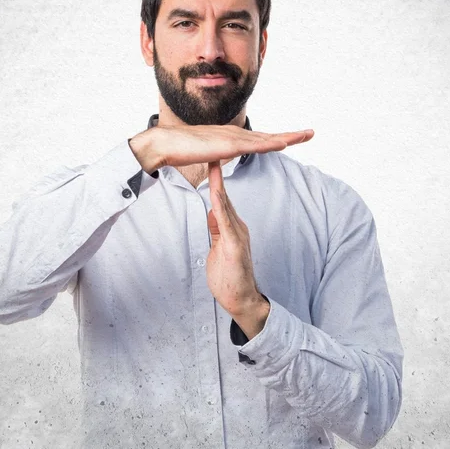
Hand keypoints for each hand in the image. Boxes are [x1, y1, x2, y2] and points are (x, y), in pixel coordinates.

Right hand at [129, 123, 313, 172]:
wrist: (166, 143)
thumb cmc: (180, 149)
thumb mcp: (204, 153)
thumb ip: (213, 154)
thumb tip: (216, 157)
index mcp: (229, 137)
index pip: (258, 139)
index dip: (275, 139)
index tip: (291, 139)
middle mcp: (234, 134)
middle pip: (268, 136)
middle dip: (290, 135)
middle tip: (309, 133)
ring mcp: (233, 138)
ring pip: (267, 138)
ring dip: (288, 137)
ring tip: (306, 135)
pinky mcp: (229, 144)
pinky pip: (256, 145)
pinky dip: (273, 143)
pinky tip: (286, 143)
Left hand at [206, 161, 269, 339]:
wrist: (242, 300)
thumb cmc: (230, 277)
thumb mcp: (218, 248)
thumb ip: (217, 228)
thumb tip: (213, 211)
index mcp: (232, 227)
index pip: (221, 197)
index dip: (215, 178)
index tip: (207, 158)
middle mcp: (237, 226)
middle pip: (224, 195)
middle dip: (217, 172)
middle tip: (210, 147)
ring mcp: (238, 235)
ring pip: (226, 204)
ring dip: (219, 183)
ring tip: (214, 162)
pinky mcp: (235, 246)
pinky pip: (227, 223)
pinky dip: (221, 207)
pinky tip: (216, 193)